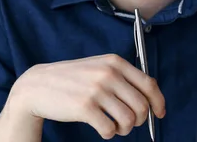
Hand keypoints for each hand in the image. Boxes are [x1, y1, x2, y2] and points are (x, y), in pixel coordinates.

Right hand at [8, 53, 165, 138]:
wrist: (38, 85)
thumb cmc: (72, 79)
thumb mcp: (98, 67)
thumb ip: (122, 77)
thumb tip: (149, 98)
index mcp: (114, 62)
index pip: (149, 84)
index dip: (158, 102)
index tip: (159, 113)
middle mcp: (108, 73)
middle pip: (141, 105)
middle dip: (139, 120)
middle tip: (127, 123)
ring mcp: (96, 90)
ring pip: (129, 120)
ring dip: (124, 129)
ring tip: (114, 126)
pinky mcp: (85, 107)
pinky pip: (110, 130)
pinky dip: (109, 134)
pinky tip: (101, 128)